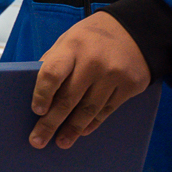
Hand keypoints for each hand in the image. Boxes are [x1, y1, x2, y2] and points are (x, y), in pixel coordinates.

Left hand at [30, 11, 151, 149]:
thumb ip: (54, 63)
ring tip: (61, 142)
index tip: (37, 111)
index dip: (42, 95)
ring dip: (72, 129)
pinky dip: (93, 122)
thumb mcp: (68, 40)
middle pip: (68, 98)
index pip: (52, 74)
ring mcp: (114, 75)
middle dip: (51, 122)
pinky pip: (107, 109)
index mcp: (72, 46)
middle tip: (38, 140)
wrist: (134, 29)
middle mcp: (93, 62)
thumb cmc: (92, 37)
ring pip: (89, 109)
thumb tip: (38, 93)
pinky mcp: (130, 85)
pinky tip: (82, 131)